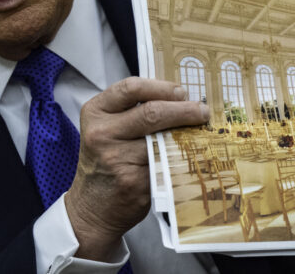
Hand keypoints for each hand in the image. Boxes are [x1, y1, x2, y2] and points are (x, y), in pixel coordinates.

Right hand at [64, 77, 208, 260]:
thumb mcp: (108, 128)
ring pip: (162, 139)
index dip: (162, 87)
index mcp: (95, 111)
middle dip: (184, 109)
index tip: (182, 92)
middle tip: (203, 111)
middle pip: (152, 112)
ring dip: (187, 134)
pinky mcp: (132, 181)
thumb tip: (180, 98)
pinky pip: (164, 163)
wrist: (92, 207)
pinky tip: (191, 154)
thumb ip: (133, 111)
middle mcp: (101, 132)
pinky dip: (181, 157)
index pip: (132, 88)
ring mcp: (115, 158)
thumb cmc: (106, 161)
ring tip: (201, 131)